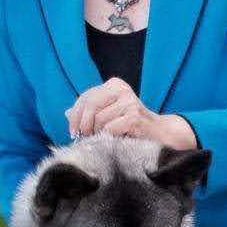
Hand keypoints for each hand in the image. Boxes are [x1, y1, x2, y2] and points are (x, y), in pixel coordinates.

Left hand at [65, 78, 195, 149]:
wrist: (160, 134)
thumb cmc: (131, 126)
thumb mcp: (109, 115)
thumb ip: (90, 113)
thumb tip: (66, 113)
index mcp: (114, 85)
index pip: (86, 97)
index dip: (75, 115)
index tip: (73, 131)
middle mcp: (122, 89)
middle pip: (90, 105)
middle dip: (83, 125)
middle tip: (84, 137)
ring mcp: (129, 102)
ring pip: (99, 119)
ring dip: (97, 134)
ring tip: (102, 139)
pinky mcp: (135, 116)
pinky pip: (110, 129)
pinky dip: (108, 137)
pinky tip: (113, 140)